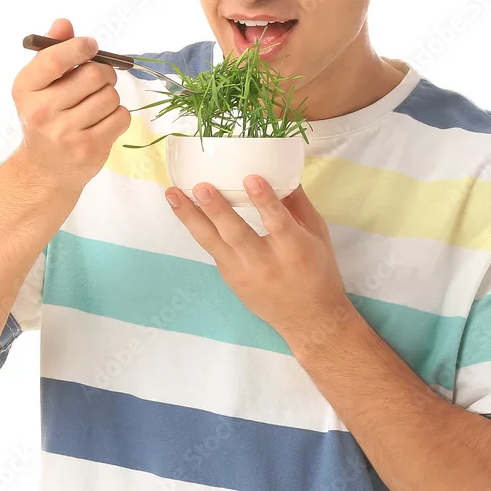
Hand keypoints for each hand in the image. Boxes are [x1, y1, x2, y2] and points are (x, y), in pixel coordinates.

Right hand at [11, 17, 130, 189]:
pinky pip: (121, 117)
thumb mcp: (38, 85)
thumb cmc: (45, 117)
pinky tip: (103, 121)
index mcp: (26, 89)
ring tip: (97, 104)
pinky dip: (118, 115)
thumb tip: (64, 23)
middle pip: (94, 75)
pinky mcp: (89, 149)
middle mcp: (42, 112)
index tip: (91, 45)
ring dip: (110, 96)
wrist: (44, 169)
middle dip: (105, 72)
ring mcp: (65, 133)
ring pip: (110, 96)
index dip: (79, 47)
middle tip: (100, 79)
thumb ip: (51, 51)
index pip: (55, 59)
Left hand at [164, 175, 350, 348]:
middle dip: (216, 209)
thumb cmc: (318, 272)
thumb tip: (281, 170)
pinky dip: (198, 227)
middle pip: (236, 234)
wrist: (308, 320)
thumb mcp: (317, 235)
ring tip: (172, 194)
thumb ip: (298, 204)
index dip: (264, 200)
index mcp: (294, 249)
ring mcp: (243, 273)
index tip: (250, 178)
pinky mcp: (229, 278)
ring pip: (212, 242)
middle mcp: (266, 263)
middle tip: (200, 186)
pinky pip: (212, 249)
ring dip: (190, 217)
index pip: (277, 222)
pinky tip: (183, 208)